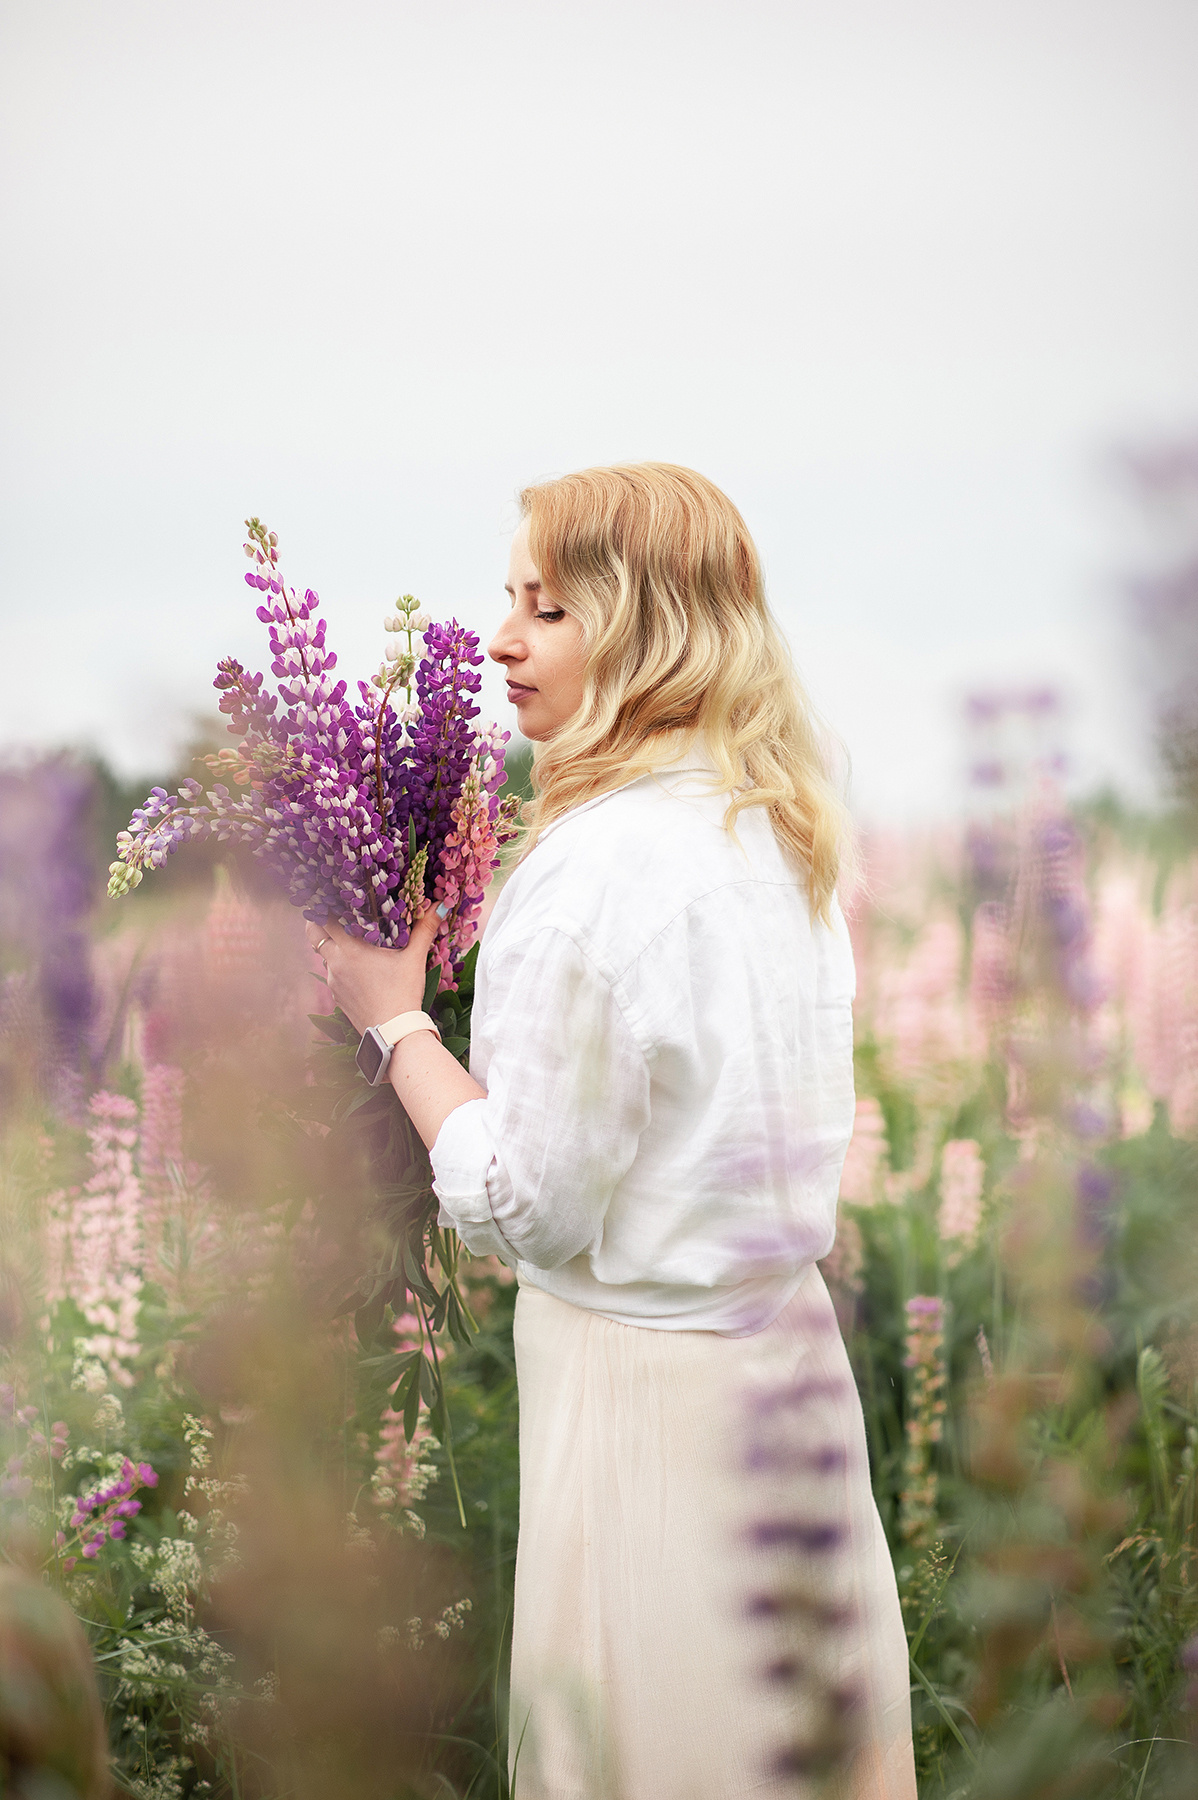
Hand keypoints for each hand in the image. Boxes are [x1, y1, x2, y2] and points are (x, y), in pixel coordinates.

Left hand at [305, 904, 442, 1033]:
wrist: (394, 1033)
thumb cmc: (403, 994)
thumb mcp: (414, 959)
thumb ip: (425, 929)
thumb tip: (441, 905)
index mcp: (349, 950)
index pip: (323, 920)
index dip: (325, 906)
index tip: (332, 898)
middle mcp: (335, 964)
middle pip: (314, 935)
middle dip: (318, 923)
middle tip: (332, 914)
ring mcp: (333, 983)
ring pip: (323, 956)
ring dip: (331, 945)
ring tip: (350, 939)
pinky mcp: (337, 998)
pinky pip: (331, 975)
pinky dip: (339, 966)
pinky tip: (357, 968)